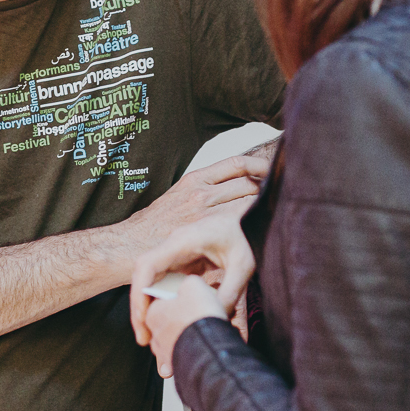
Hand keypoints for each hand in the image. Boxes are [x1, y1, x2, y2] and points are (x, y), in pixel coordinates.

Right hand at [120, 149, 268, 253]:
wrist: (128, 246)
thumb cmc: (150, 228)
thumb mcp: (175, 199)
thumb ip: (201, 195)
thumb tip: (229, 196)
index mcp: (195, 179)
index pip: (237, 164)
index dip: (260, 167)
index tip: (274, 172)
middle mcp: (201, 191)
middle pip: (248, 182)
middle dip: (267, 188)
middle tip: (282, 195)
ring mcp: (204, 211)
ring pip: (247, 201)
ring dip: (264, 206)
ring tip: (277, 212)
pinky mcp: (204, 232)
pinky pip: (239, 222)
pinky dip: (254, 222)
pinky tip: (263, 228)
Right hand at [129, 208, 256, 372]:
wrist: (255, 216)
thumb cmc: (248, 232)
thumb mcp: (243, 264)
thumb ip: (229, 292)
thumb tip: (215, 320)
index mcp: (182, 240)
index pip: (147, 266)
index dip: (138, 294)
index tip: (142, 321)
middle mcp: (174, 246)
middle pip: (145, 278)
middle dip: (141, 309)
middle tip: (145, 339)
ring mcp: (177, 253)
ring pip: (154, 282)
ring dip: (152, 308)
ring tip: (156, 337)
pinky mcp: (185, 261)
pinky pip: (168, 283)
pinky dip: (166, 303)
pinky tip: (173, 323)